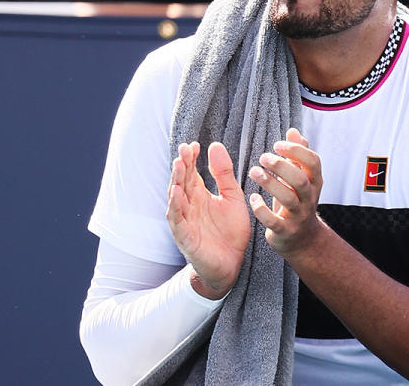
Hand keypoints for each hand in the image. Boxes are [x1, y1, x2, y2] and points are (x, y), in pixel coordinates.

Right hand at [167, 141, 250, 298]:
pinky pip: (177, 220)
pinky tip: (177, 192)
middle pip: (182, 182)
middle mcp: (189, 206)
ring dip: (176, 181)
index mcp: (199, 195)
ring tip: (178, 164)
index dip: (190, 159)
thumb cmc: (230, 232)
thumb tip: (215, 145)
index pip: (191, 173)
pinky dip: (175, 206)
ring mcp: (185, 221)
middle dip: (182, 165)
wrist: (232, 264)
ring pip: (176, 198)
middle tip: (184, 149)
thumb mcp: (232, 198)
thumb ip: (224, 174)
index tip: (194, 144)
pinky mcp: (185, 237)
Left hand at [247, 128, 324, 256]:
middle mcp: (309, 198)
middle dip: (282, 166)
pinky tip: (252, 198)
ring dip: (270, 183)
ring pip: (288, 198)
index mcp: (314, 182)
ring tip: (254, 172)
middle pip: (301, 179)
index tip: (276, 144)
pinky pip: (275, 221)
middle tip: (263, 157)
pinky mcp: (285, 231)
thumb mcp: (301, 179)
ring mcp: (298, 216)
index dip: (296, 151)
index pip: (313, 162)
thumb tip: (294, 131)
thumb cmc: (298, 202)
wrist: (302, 239)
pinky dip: (262, 210)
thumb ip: (298, 155)